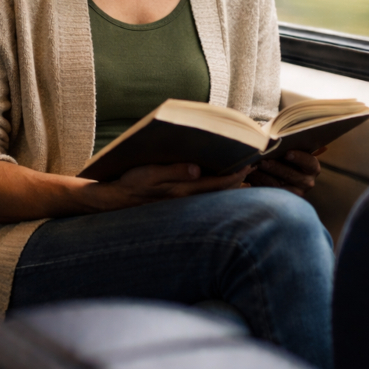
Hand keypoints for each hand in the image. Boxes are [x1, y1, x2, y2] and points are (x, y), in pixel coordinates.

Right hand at [97, 162, 255, 209]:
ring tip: (242, 174)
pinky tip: (218, 182)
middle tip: (253, 166)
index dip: (237, 175)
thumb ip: (173, 170)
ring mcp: (182, 204)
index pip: (217, 184)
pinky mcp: (177, 204)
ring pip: (213, 196)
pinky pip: (203, 197)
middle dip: (238, 179)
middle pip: (220, 192)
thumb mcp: (149, 173)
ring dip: (228, 185)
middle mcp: (186, 200)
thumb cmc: (130, 183)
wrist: (115, 201)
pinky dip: (215, 189)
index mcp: (181, 191)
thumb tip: (197, 168)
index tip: (251, 164)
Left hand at [248, 149, 321, 195]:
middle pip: (291, 174)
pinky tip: (251, 176)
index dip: (299, 157)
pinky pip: (270, 192)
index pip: (310, 162)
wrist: (276, 173)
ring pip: (278, 185)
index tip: (287, 154)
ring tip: (253, 168)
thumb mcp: (286, 150)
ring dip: (263, 176)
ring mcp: (295, 193)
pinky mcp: (282, 200)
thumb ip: (283, 146)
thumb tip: (272, 140)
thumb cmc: (282, 156)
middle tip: (263, 162)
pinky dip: (259, 183)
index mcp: (312, 167)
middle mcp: (307, 182)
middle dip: (275, 167)